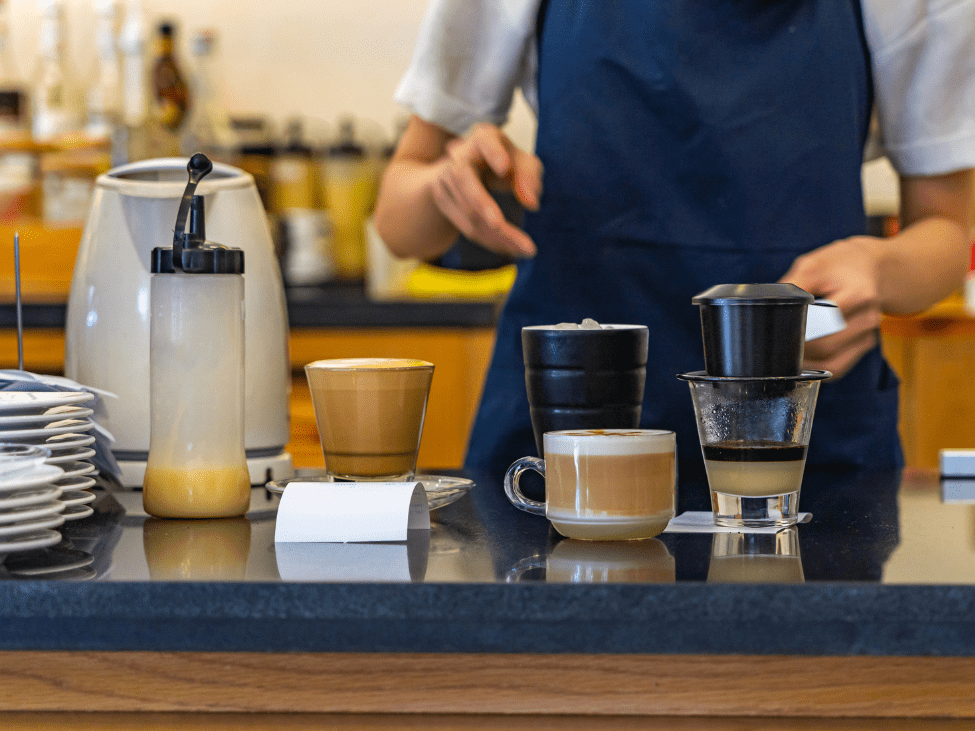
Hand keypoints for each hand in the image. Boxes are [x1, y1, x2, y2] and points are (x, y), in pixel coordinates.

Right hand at [430, 123, 542, 257]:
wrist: (469, 168)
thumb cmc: (505, 162)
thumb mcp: (523, 163)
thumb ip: (530, 177)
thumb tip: (531, 204)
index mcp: (483, 138)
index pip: (486, 141)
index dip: (494, 153)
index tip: (505, 167)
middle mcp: (459, 155)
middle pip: (467, 182)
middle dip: (486, 208)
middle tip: (510, 231)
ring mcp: (445, 178)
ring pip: (467, 211)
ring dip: (496, 235)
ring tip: (524, 249)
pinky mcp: (443, 200)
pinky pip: (465, 225)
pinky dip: (489, 240)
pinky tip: (509, 249)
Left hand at [779, 236, 883, 378]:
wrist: (867, 267)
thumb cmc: (837, 266)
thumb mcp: (813, 265)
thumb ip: (793, 286)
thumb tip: (771, 306)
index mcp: (859, 295)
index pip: (825, 323)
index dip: (798, 331)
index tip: (777, 332)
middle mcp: (868, 318)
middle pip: (827, 347)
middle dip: (797, 349)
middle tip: (773, 345)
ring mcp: (868, 335)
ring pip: (832, 363)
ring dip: (805, 363)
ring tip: (783, 353)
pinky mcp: (863, 346)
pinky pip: (838, 368)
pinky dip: (817, 368)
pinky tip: (801, 360)